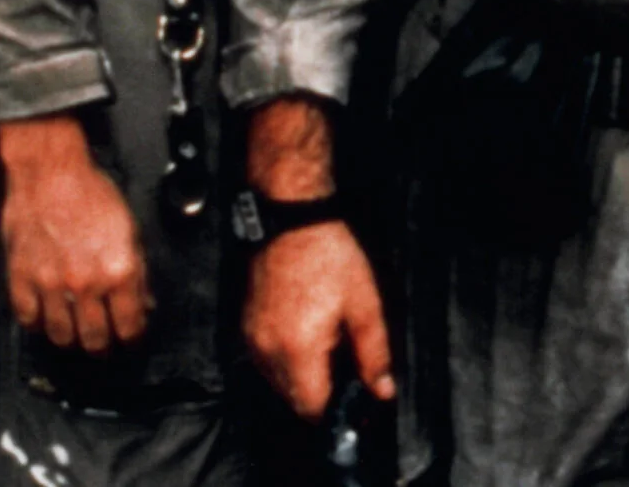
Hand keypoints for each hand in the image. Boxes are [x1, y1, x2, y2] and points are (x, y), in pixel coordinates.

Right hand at [0, 114, 150, 351]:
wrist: (50, 172)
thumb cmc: (91, 192)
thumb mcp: (129, 228)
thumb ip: (137, 271)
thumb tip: (142, 302)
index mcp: (118, 270)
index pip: (129, 326)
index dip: (131, 335)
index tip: (128, 334)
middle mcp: (86, 283)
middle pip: (94, 339)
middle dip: (101, 344)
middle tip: (101, 340)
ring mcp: (51, 284)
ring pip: (61, 335)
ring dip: (70, 337)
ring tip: (74, 331)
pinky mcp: (22, 278)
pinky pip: (28, 319)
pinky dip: (37, 322)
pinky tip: (45, 315)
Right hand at [245, 219, 392, 420]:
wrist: (293, 219)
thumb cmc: (329, 255)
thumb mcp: (363, 304)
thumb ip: (373, 354)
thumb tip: (382, 390)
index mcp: (298, 349)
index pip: (313, 408)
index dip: (337, 410)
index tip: (354, 397)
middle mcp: (268, 350)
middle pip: (294, 399)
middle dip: (321, 393)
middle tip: (344, 366)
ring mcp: (253, 339)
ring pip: (278, 382)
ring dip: (302, 378)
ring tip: (326, 343)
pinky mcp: (246, 326)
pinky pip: (266, 361)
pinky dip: (286, 360)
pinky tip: (306, 334)